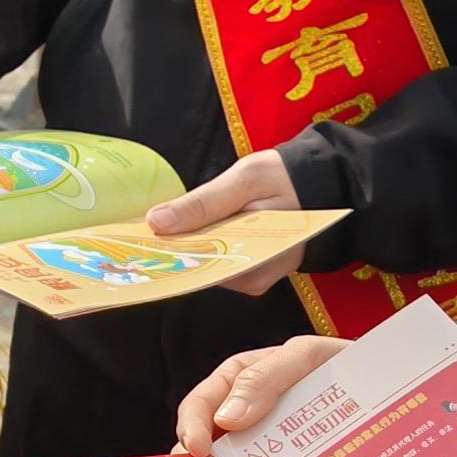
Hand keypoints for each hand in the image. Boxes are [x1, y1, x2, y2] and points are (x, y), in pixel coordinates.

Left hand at [146, 145, 330, 292]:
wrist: (320, 183)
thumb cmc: (287, 178)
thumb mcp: (245, 179)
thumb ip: (203, 202)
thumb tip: (157, 222)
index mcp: (256, 261)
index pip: (198, 267)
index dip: (165, 257)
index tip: (135, 245)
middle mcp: (251, 278)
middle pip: (198, 270)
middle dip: (168, 251)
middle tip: (136, 235)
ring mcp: (248, 276)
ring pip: (202, 266)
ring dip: (179, 247)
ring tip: (152, 231)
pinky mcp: (247, 270)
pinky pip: (211, 260)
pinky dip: (194, 244)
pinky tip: (177, 232)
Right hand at [173, 334, 347, 455]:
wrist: (386, 385)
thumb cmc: (343, 363)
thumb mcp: (304, 357)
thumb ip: (265, 377)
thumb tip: (226, 418)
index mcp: (241, 384)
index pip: (202, 404)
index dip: (192, 425)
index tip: (197, 448)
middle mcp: (249, 419)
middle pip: (211, 448)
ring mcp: (270, 447)